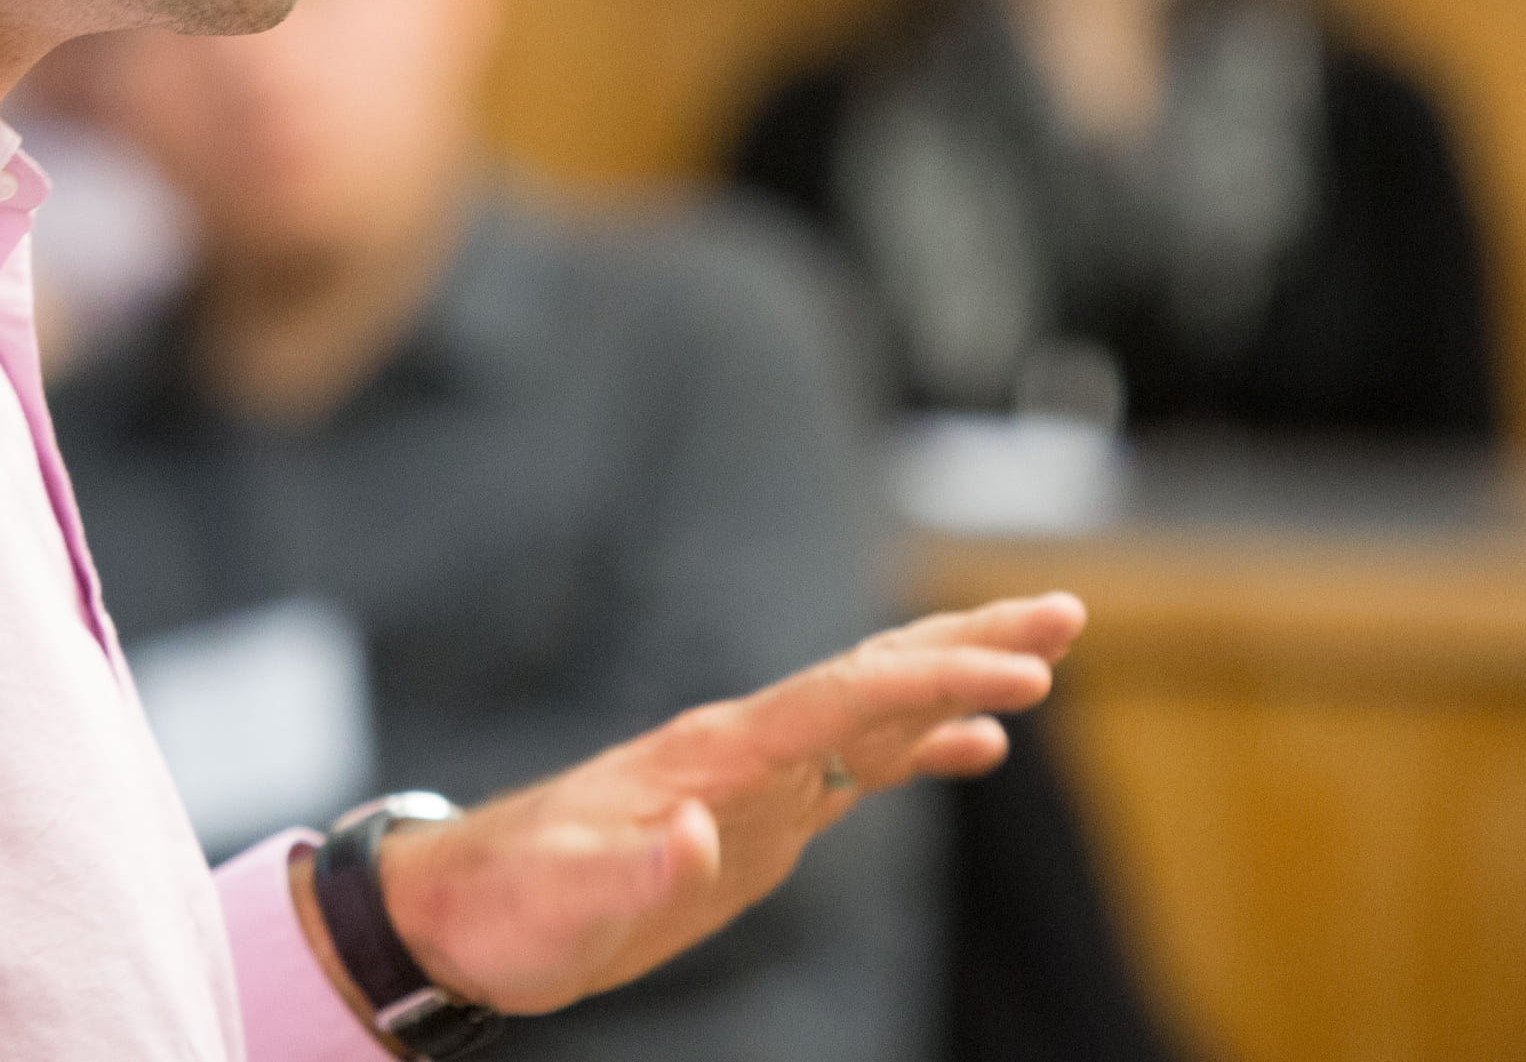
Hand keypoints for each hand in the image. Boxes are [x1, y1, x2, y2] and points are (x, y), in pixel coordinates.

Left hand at [362, 594, 1082, 1014]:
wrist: (460, 911)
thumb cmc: (507, 905)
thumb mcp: (564, 903)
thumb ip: (634, 872)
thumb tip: (697, 835)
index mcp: (711, 755)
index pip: (842, 698)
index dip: (933, 682)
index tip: (1021, 677)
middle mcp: (741, 748)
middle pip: (873, 675)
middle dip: (969, 643)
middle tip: (1066, 615)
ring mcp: (752, 777)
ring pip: (874, 709)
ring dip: (959, 677)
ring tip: (1048, 655)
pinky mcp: (752, 815)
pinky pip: (855, 767)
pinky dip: (923, 748)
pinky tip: (980, 749)